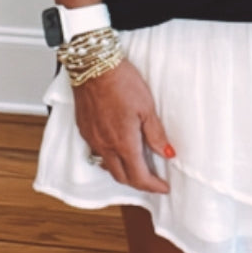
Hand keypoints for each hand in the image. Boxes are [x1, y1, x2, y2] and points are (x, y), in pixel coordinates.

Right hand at [72, 59, 174, 193]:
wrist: (93, 65)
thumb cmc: (121, 81)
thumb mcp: (147, 107)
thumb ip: (156, 134)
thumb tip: (167, 153)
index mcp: (123, 142)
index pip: (139, 176)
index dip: (152, 186)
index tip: (163, 187)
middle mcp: (105, 145)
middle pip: (121, 177)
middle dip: (139, 183)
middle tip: (153, 181)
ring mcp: (92, 138)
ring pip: (107, 166)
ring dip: (123, 172)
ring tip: (137, 167)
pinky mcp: (84, 129)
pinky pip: (96, 152)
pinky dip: (110, 158)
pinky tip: (118, 149)